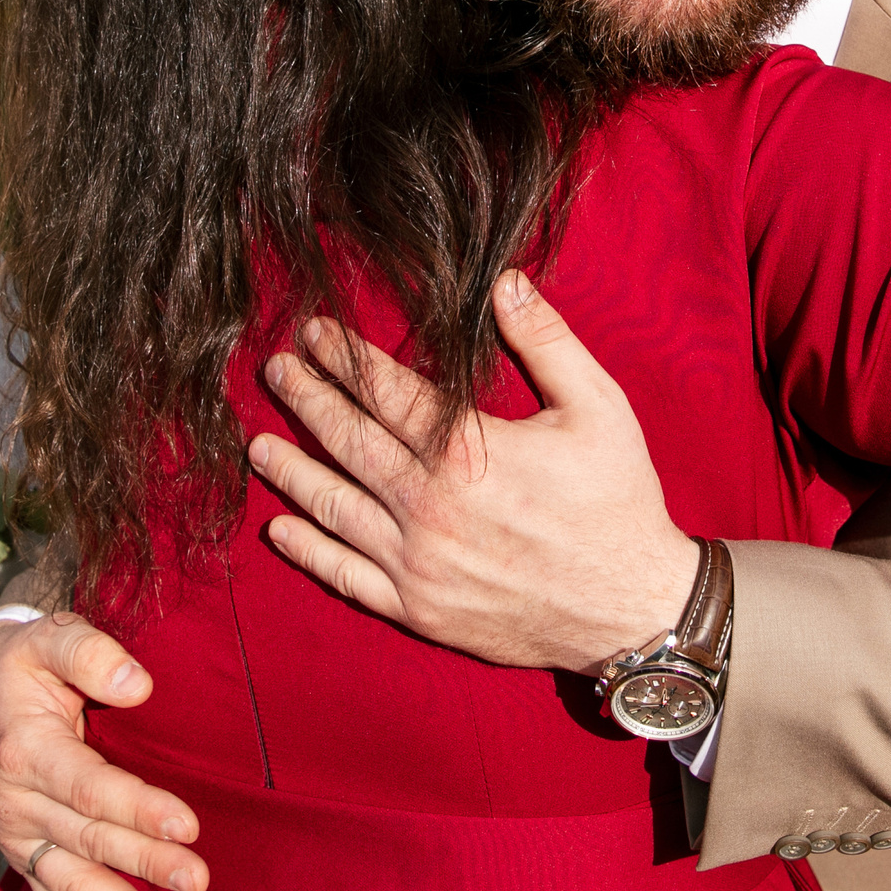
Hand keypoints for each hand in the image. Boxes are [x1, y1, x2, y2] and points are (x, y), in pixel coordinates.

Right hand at [0, 613, 206, 890]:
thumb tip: (138, 684)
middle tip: (197, 880)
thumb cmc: (23, 662)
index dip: (138, 809)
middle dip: (145, 865)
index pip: (89, 787)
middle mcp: (15, 800)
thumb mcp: (46, 636)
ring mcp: (17, 835)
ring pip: (71, 884)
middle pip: (89, 841)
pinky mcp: (24, 854)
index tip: (187, 826)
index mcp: (23, 748)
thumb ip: (88, 652)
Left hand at [248, 269, 701, 673]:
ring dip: (290, 471)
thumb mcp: (597, 406)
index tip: (313, 333)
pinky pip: (346, 576)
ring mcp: (417, 562)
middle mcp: (428, 506)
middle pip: (347, 441)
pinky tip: (281, 528)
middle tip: (275, 372)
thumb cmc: (617, 501)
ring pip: (333, 507)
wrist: (632, 607)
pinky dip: (309, 551)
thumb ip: (546, 340)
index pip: (385, 391)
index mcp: (466, 451)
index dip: (343, 357)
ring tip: (258, 442)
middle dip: (305, 400)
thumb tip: (504, 282)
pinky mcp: (419, 609)